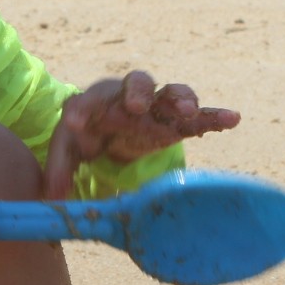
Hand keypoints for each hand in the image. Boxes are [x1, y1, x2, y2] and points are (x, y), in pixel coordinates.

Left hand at [43, 72, 239, 198]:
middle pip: (136, 81)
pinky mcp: (176, 122)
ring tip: (188, 110)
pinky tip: (233, 119)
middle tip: (135, 106)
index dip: (79, 109)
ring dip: (180, 98)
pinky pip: (200, 117)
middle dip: (136, 91)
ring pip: (171, 93)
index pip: (85, 100)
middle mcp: (127, 97)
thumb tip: (52, 203)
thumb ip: (58, 172)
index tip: (72, 122)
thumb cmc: (88, 135)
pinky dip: (215, 116)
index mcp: (96, 101)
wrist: (110, 130)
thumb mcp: (67, 152)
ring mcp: (156, 108)